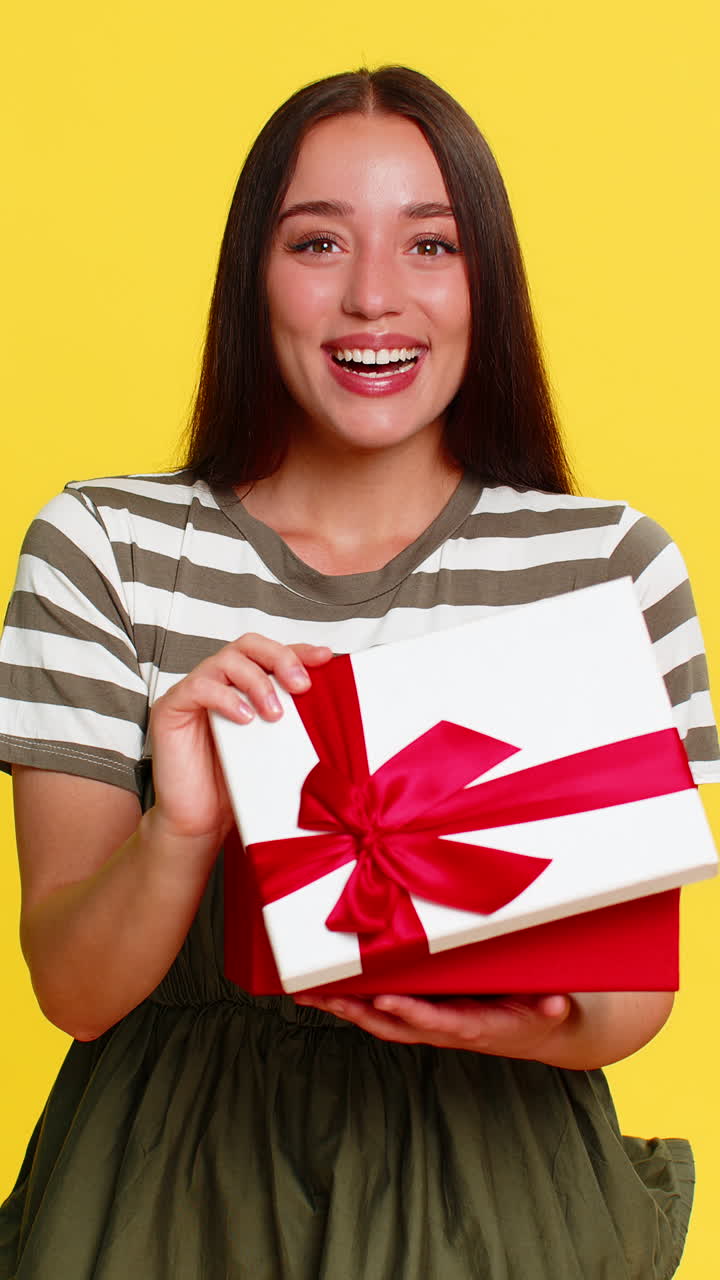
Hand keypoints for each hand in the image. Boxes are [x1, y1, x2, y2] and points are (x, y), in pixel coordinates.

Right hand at [148, 635, 332, 844]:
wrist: (201, 823)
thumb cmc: (237, 787)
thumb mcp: (276, 748)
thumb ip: (294, 722)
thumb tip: (333, 707)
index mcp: (244, 686)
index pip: (271, 653)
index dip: (298, 650)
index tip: (325, 658)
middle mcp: (218, 682)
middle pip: (249, 644)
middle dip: (280, 658)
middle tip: (300, 686)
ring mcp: (193, 692)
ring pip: (226, 659)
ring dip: (257, 682)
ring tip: (275, 714)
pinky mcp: (171, 708)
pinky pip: (198, 686)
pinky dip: (226, 698)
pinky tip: (244, 719)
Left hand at [294, 992, 571, 1058]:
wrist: (544, 1030)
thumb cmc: (544, 1013)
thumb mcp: (554, 1009)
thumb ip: (552, 1007)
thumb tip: (556, 1005)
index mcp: (476, 1027)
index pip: (439, 1021)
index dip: (411, 1013)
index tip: (384, 1000)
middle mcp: (447, 1029)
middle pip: (394, 1025)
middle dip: (355, 1012)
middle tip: (320, 996)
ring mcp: (434, 1023)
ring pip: (381, 1020)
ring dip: (344, 1008)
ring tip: (306, 994)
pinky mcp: (428, 1014)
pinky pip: (387, 1011)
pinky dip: (356, 1002)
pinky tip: (330, 990)